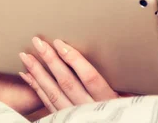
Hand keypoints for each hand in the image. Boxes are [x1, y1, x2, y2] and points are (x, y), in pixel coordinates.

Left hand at [18, 37, 133, 112]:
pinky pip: (47, 103)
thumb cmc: (125, 115)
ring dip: (38, 73)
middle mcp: (88, 108)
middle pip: (67, 81)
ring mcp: (73, 115)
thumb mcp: (131, 101)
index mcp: (107, 100)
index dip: (74, 60)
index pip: (89, 77)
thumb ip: (127, 86)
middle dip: (50, 60)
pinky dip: (36, 88)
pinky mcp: (63, 119)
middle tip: (38, 42)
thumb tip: (131, 63)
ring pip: (52, 92)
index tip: (60, 44)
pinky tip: (27, 75)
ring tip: (26, 56)